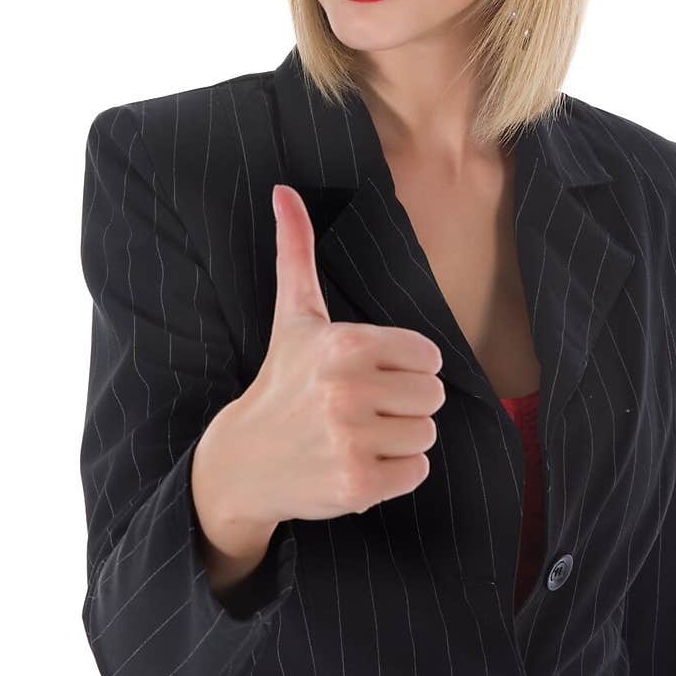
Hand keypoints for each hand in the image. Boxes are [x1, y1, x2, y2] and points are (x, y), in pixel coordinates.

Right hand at [192, 182, 445, 563]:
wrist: (242, 462)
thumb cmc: (281, 382)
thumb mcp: (294, 317)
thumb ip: (297, 252)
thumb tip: (284, 191)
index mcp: (345, 343)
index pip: (429, 357)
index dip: (405, 369)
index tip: (368, 376)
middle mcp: (348, 390)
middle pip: (433, 398)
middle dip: (404, 406)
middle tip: (361, 410)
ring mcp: (351, 440)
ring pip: (427, 435)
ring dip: (399, 441)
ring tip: (356, 437)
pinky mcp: (357, 485)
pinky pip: (416, 473)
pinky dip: (393, 475)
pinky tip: (356, 464)